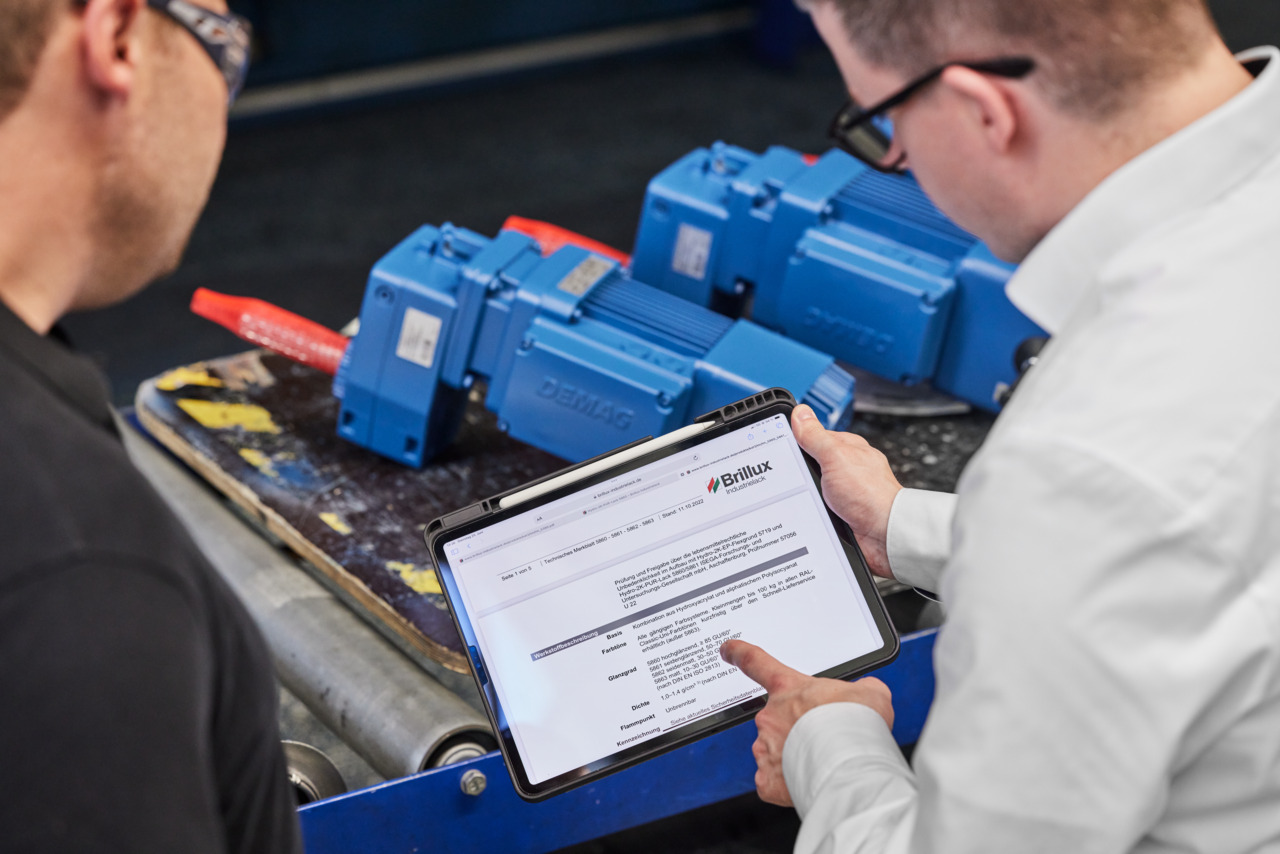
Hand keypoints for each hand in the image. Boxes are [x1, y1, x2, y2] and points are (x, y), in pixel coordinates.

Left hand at [721, 639, 893, 806]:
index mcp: (788, 687)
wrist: (850, 761)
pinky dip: (788, 783)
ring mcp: (765, 747)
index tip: (728, 649)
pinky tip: (809, 779)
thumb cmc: (856, 724)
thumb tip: (864, 696)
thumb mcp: (867, 693)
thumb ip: (858, 690)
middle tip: (822, 739)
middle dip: (796, 730)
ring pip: (775, 752)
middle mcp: (769, 715)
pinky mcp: (767, 779)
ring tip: (821, 761)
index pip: (756, 662)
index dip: (739, 653)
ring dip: (793, 756)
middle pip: (775, 720)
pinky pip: (774, 781)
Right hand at [791, 404, 901, 578]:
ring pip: (814, 488)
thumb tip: (801, 413)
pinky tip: (810, 512)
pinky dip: (813, 510)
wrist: (884, 534)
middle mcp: (847, 468)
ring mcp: (845, 491)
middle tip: (792, 477)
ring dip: (806, 495)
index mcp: (847, 448)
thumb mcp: (835, 458)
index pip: (814, 437)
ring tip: (803, 499)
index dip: (796, 442)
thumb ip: (816, 436)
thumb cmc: (870, 495)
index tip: (781, 448)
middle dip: (800, 472)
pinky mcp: (843, 511)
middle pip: (811, 464)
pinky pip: (819, 507)